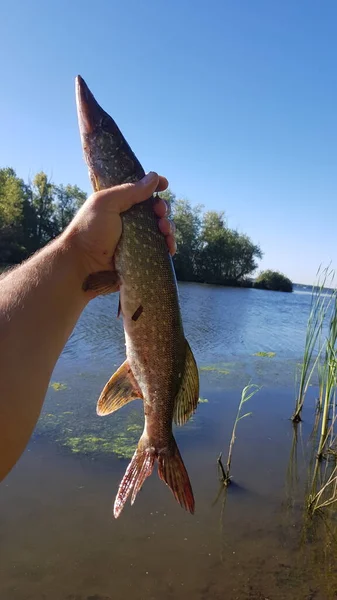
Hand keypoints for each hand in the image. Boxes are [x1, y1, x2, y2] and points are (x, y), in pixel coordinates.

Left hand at [65, 172, 175, 287]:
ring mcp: (137, 239)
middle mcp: (130, 220)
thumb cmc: (89, 231)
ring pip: (162, 229)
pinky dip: (169, 245)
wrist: (83, 266)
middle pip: (155, 210)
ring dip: (169, 226)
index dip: (155, 186)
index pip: (142, 191)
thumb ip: (130, 190)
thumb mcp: (106, 203)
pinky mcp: (142, 256)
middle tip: (159, 212)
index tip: (164, 185)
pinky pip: (161, 249)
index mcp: (120, 204)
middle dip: (163, 208)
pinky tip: (169, 246)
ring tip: (164, 230)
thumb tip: (154, 177)